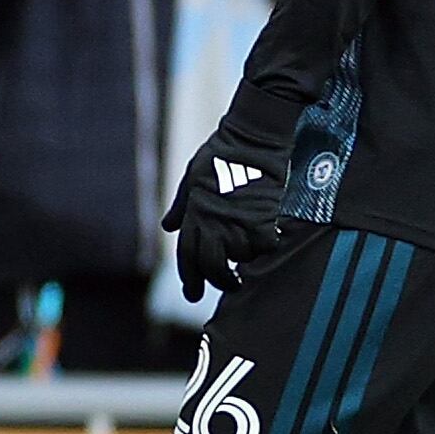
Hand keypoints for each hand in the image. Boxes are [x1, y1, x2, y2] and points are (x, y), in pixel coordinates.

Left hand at [161, 93, 302, 300]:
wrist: (250, 139)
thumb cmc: (219, 155)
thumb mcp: (191, 178)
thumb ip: (181, 207)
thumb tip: (168, 226)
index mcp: (194, 215)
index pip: (187, 257)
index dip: (190, 279)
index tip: (192, 295)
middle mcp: (212, 223)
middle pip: (212, 266)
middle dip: (219, 281)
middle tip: (230, 286)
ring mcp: (237, 222)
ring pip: (240, 257)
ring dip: (244, 258)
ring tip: (248, 251)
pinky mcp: (261, 218)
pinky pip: (264, 245)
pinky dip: (265, 245)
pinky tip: (266, 238)